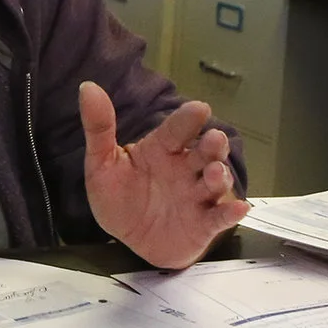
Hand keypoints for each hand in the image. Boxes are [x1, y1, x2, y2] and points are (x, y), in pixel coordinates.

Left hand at [79, 84, 247, 269]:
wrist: (128, 240)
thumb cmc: (120, 197)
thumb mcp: (101, 164)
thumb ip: (98, 128)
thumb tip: (88, 87)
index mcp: (161, 150)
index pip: (176, 130)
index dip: (187, 120)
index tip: (199, 108)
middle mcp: (185, 169)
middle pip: (204, 152)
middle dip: (212, 145)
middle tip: (215, 138)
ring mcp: (197, 196)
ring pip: (215, 182)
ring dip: (219, 176)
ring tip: (215, 173)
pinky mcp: (203, 224)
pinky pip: (220, 218)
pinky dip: (230, 213)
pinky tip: (239, 208)